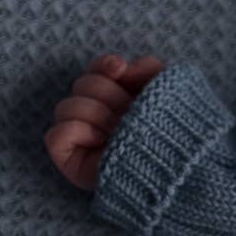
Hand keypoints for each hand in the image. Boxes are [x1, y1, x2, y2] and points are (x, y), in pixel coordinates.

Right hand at [44, 53, 165, 191]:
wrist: (181, 168)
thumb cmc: (176, 132)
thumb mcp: (170, 91)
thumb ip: (147, 68)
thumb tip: (119, 67)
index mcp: (117, 101)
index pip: (94, 72)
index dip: (103, 66)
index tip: (120, 70)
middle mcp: (97, 119)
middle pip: (81, 85)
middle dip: (109, 96)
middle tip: (130, 115)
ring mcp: (81, 141)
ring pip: (65, 107)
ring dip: (96, 115)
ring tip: (120, 132)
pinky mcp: (70, 161)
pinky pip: (55, 135)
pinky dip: (76, 132)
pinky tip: (101, 141)